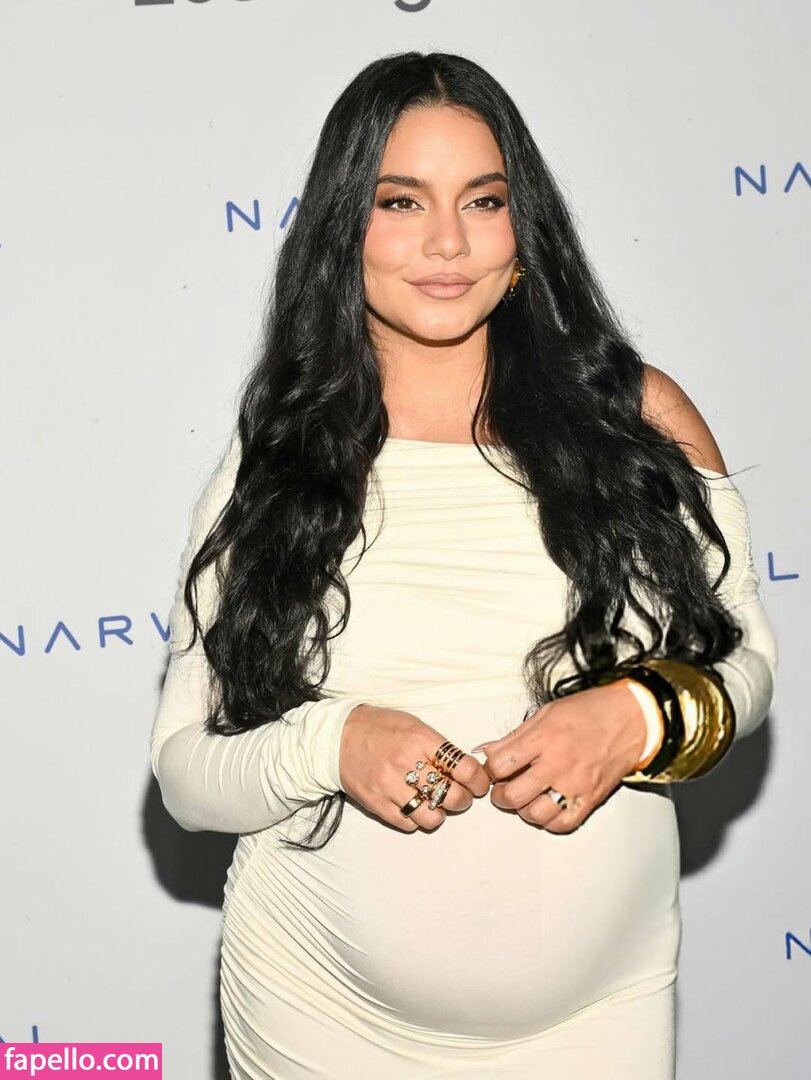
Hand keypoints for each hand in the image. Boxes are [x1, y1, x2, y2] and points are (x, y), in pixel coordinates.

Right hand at [339, 704, 491, 832]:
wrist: (338, 737)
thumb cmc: (381, 728)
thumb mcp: (415, 725)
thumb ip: (440, 747)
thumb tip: (467, 769)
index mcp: (421, 740)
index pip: (464, 768)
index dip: (478, 781)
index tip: (479, 784)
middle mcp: (407, 764)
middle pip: (452, 796)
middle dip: (463, 800)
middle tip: (460, 796)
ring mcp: (390, 787)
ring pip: (432, 817)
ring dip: (440, 814)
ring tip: (434, 804)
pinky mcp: (377, 804)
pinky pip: (408, 824)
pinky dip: (416, 820)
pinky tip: (413, 806)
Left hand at [476, 680, 648, 833]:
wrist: (631, 719)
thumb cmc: (590, 711)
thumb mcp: (547, 712)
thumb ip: (516, 735)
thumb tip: (490, 750)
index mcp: (543, 737)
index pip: (500, 764)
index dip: (490, 769)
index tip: (493, 770)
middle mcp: (558, 763)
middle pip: (513, 795)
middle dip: (500, 795)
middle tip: (503, 789)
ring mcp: (575, 785)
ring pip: (535, 814)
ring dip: (523, 809)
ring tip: (526, 798)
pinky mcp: (590, 799)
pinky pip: (562, 824)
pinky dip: (549, 821)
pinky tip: (546, 807)